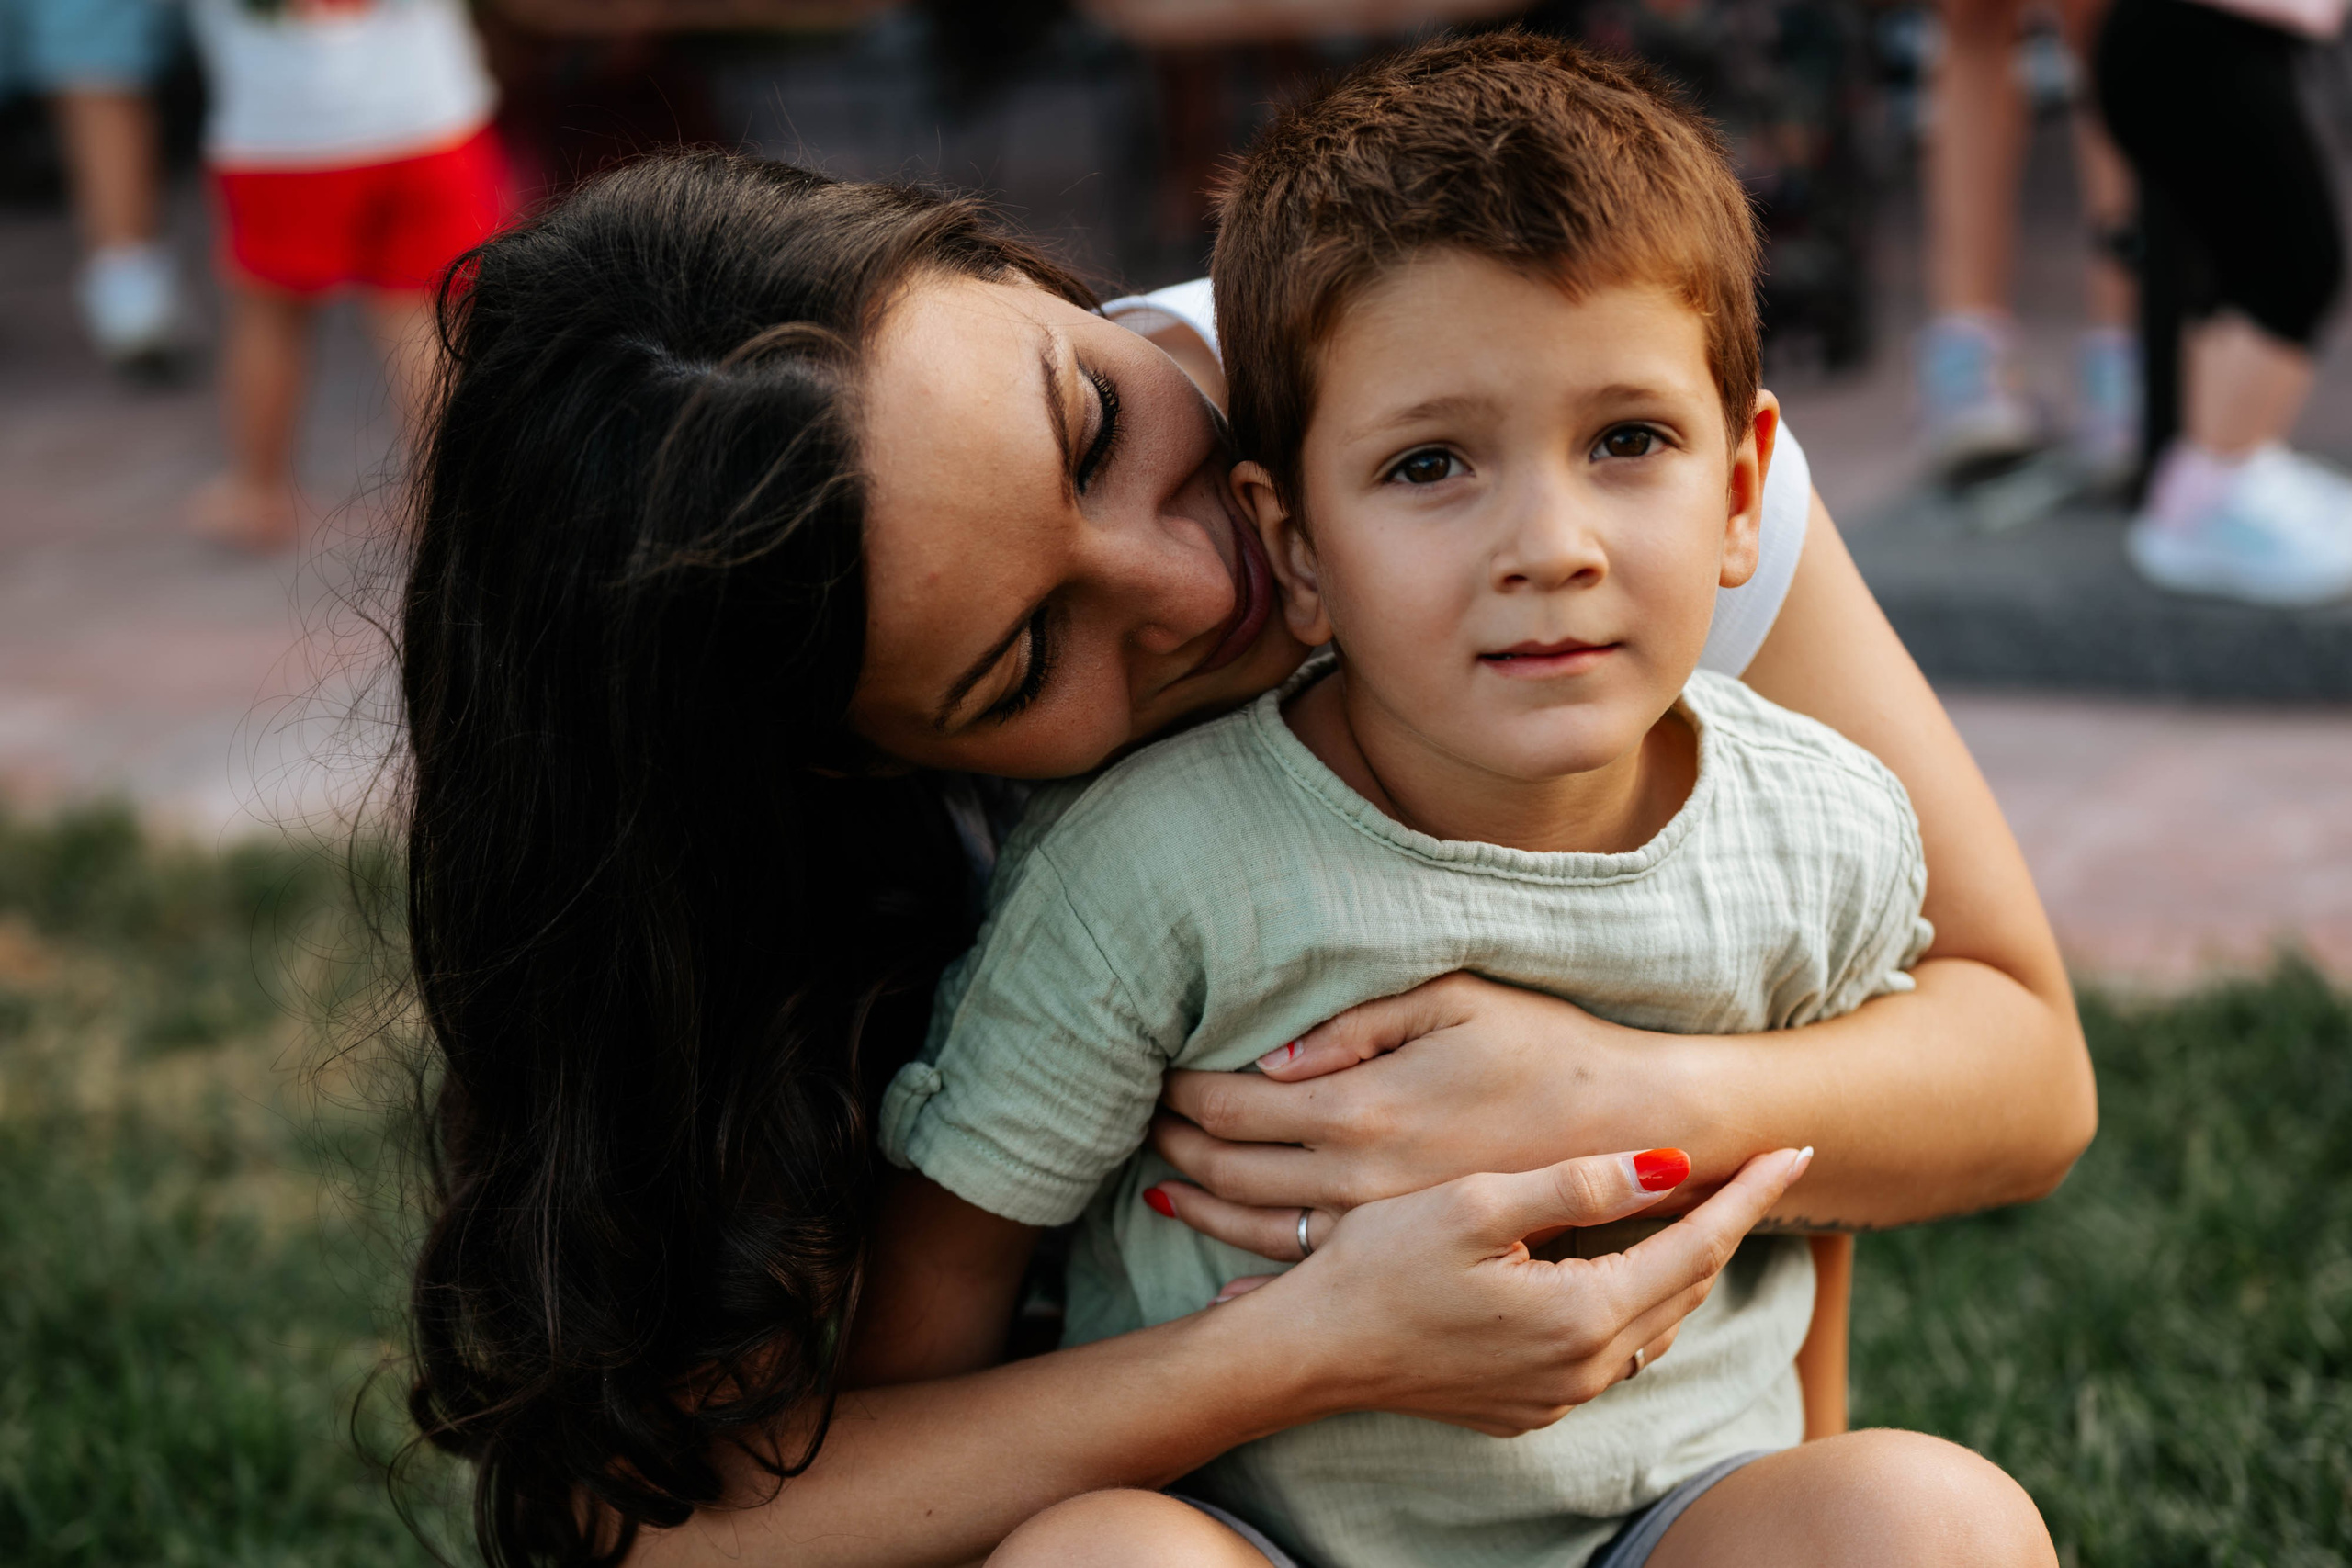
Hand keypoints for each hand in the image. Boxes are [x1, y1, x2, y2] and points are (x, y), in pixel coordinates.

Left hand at [1155, 972, 1670, 1214]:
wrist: (1632, 1129)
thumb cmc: (1544, 1048)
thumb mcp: (1452, 1002)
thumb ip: (1355, 1029)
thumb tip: (1271, 1061)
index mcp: (1363, 1110)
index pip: (1234, 1107)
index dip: (1183, 1091)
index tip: (1155, 1072)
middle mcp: (1359, 1180)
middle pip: (1229, 1170)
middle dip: (1176, 1144)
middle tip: (1141, 1120)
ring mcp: (1381, 1225)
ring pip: (1256, 1226)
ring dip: (1200, 1203)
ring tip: (1162, 1181)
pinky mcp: (1406, 1249)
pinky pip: (1308, 1263)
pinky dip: (1250, 1258)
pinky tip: (1222, 1250)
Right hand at [1202, 1146, 1812, 1434]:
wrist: (1311, 1351)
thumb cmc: (1379, 1265)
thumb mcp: (1478, 1202)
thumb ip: (1577, 1184)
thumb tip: (1670, 1162)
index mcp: (1583, 1312)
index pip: (1698, 1244)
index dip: (1751, 1193)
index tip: (1796, 1147)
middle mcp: (1584, 1368)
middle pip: (1686, 1287)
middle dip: (1728, 1225)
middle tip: (1761, 1168)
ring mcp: (1557, 1396)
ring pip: (1651, 1323)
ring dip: (1682, 1266)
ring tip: (1703, 1209)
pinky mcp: (1527, 1407)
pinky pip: (1607, 1351)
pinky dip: (1631, 1302)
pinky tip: (1620, 1266)